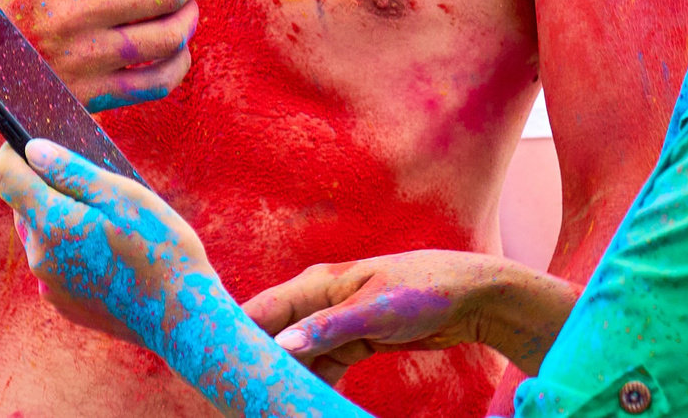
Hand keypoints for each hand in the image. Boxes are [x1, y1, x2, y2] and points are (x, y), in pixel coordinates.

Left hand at [0, 137, 221, 350]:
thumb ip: (70, 170)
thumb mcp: (122, 195)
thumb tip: (31, 149)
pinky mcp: (63, 303)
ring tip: (109, 222)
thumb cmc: (159, 248)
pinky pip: (56, 262)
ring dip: (63, 218)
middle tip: (96, 186)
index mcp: (51, 223)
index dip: (13, 151)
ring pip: (42, 233)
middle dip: (49, 186)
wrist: (182, 316)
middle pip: (25, 204)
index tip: (34, 141)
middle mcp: (40, 257)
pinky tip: (110, 253)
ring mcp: (49, 284)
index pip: (4, 176)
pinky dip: (72, 248)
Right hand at [243, 252, 577, 382]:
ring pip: (297, 354)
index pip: (263, 310)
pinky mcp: (354, 341)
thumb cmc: (424, 290)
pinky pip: (322, 365)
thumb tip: (283, 344)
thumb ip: (329, 327)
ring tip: (267, 405)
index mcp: (318, 283)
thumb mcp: (376, 309)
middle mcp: (320, 300)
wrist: (471, 295)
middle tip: (238, 395)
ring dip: (285, 377)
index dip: (236, 335)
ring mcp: (336, 322)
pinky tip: (305, 402)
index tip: (215, 364)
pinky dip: (313, 383)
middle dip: (257, 363)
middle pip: (275, 335)